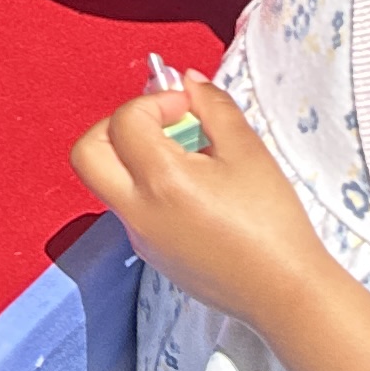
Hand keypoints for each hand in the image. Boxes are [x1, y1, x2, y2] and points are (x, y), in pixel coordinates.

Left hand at [71, 79, 336, 325]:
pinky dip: (148, 185)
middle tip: (160, 123)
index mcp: (160, 181)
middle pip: (86, 154)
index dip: (154, 101)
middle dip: (115, 125)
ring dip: (132, 156)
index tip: (188, 107)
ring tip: (187, 155)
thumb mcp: (247, 151)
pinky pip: (131, 208)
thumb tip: (188, 80)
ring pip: (108, 182)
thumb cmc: (271, 218)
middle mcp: (137, 211)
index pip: (124, 121)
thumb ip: (213, 107)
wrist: (283, 290)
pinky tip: (196, 190)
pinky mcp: (151, 255)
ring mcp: (140, 238)